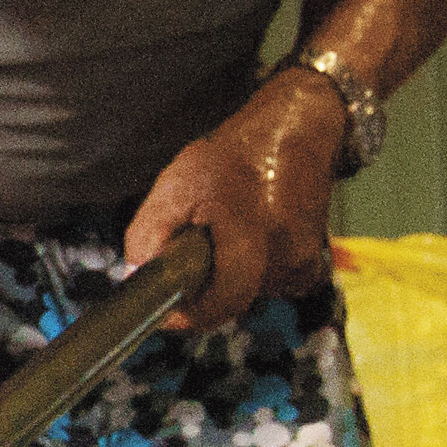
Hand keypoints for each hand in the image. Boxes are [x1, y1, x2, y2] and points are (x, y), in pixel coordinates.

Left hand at [119, 74, 342, 329]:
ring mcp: (304, 262)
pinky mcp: (312, 265)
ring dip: (229, 274)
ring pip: (249, 294)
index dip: (189, 315)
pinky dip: (252, 271)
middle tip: (195, 247)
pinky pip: (268, 286)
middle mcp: (287, 255)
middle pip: (230, 300)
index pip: (222, 302)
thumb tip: (134, 278)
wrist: (296, 131)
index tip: (165, 315)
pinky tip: (250, 235)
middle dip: (205, 286)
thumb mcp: (175, 185)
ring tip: (228, 227)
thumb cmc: (232, 156)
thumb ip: (149, 234)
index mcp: (253, 234)